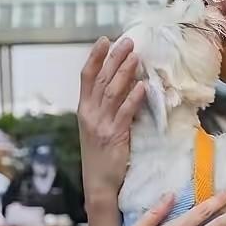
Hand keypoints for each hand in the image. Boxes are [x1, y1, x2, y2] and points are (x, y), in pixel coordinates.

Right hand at [78, 37, 143, 205]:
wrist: (98, 185)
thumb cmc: (100, 155)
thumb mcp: (96, 127)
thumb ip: (104, 107)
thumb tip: (121, 83)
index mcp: (84, 109)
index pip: (87, 77)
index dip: (95, 57)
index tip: (104, 40)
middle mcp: (90, 114)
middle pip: (102, 79)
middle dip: (114, 58)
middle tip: (127, 41)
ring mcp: (101, 125)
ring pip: (112, 92)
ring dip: (124, 73)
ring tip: (136, 56)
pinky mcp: (114, 136)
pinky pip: (124, 113)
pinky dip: (133, 98)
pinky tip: (142, 86)